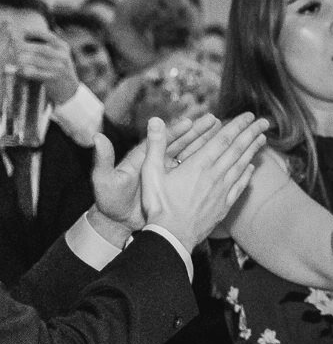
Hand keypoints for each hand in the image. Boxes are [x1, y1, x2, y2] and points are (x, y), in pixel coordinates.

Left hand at [13, 28, 79, 103]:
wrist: (70, 88)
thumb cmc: (59, 68)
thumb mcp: (58, 55)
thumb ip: (46, 46)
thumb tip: (23, 39)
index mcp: (63, 47)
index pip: (47, 35)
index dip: (34, 32)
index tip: (22, 31)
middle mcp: (62, 56)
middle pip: (41, 48)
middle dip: (26, 46)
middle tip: (15, 46)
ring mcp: (59, 67)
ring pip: (36, 60)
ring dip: (24, 58)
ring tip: (18, 58)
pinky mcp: (53, 77)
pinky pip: (36, 72)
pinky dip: (27, 70)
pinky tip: (22, 70)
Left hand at [91, 114, 224, 230]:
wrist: (117, 222)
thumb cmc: (109, 201)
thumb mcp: (104, 180)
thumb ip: (103, 159)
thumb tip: (97, 137)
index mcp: (143, 158)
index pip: (163, 141)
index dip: (176, 131)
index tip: (190, 122)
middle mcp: (158, 163)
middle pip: (182, 144)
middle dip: (198, 133)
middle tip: (214, 121)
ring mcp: (168, 175)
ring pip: (192, 157)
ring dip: (207, 146)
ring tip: (224, 135)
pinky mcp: (175, 187)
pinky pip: (195, 175)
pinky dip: (207, 168)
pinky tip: (219, 163)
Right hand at [140, 113, 267, 248]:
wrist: (172, 237)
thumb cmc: (159, 205)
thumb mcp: (150, 172)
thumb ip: (155, 145)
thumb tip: (155, 120)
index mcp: (199, 165)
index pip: (223, 139)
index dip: (237, 125)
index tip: (249, 115)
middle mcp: (215, 175)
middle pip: (238, 149)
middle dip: (252, 133)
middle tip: (264, 121)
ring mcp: (222, 191)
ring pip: (242, 166)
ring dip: (253, 150)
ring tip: (263, 138)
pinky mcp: (224, 205)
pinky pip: (239, 186)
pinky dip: (247, 175)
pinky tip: (252, 168)